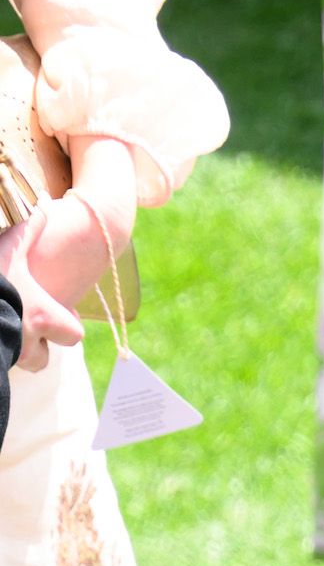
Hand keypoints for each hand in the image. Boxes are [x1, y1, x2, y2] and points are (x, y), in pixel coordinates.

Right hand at [0, 217, 84, 370]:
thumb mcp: (10, 250)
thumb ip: (31, 228)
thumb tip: (46, 201)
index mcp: (42, 317)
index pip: (73, 335)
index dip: (67, 325)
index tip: (57, 313)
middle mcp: (28, 343)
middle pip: (44, 359)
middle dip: (37, 346)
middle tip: (25, 327)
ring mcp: (7, 357)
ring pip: (20, 365)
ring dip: (14, 353)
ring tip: (3, 333)